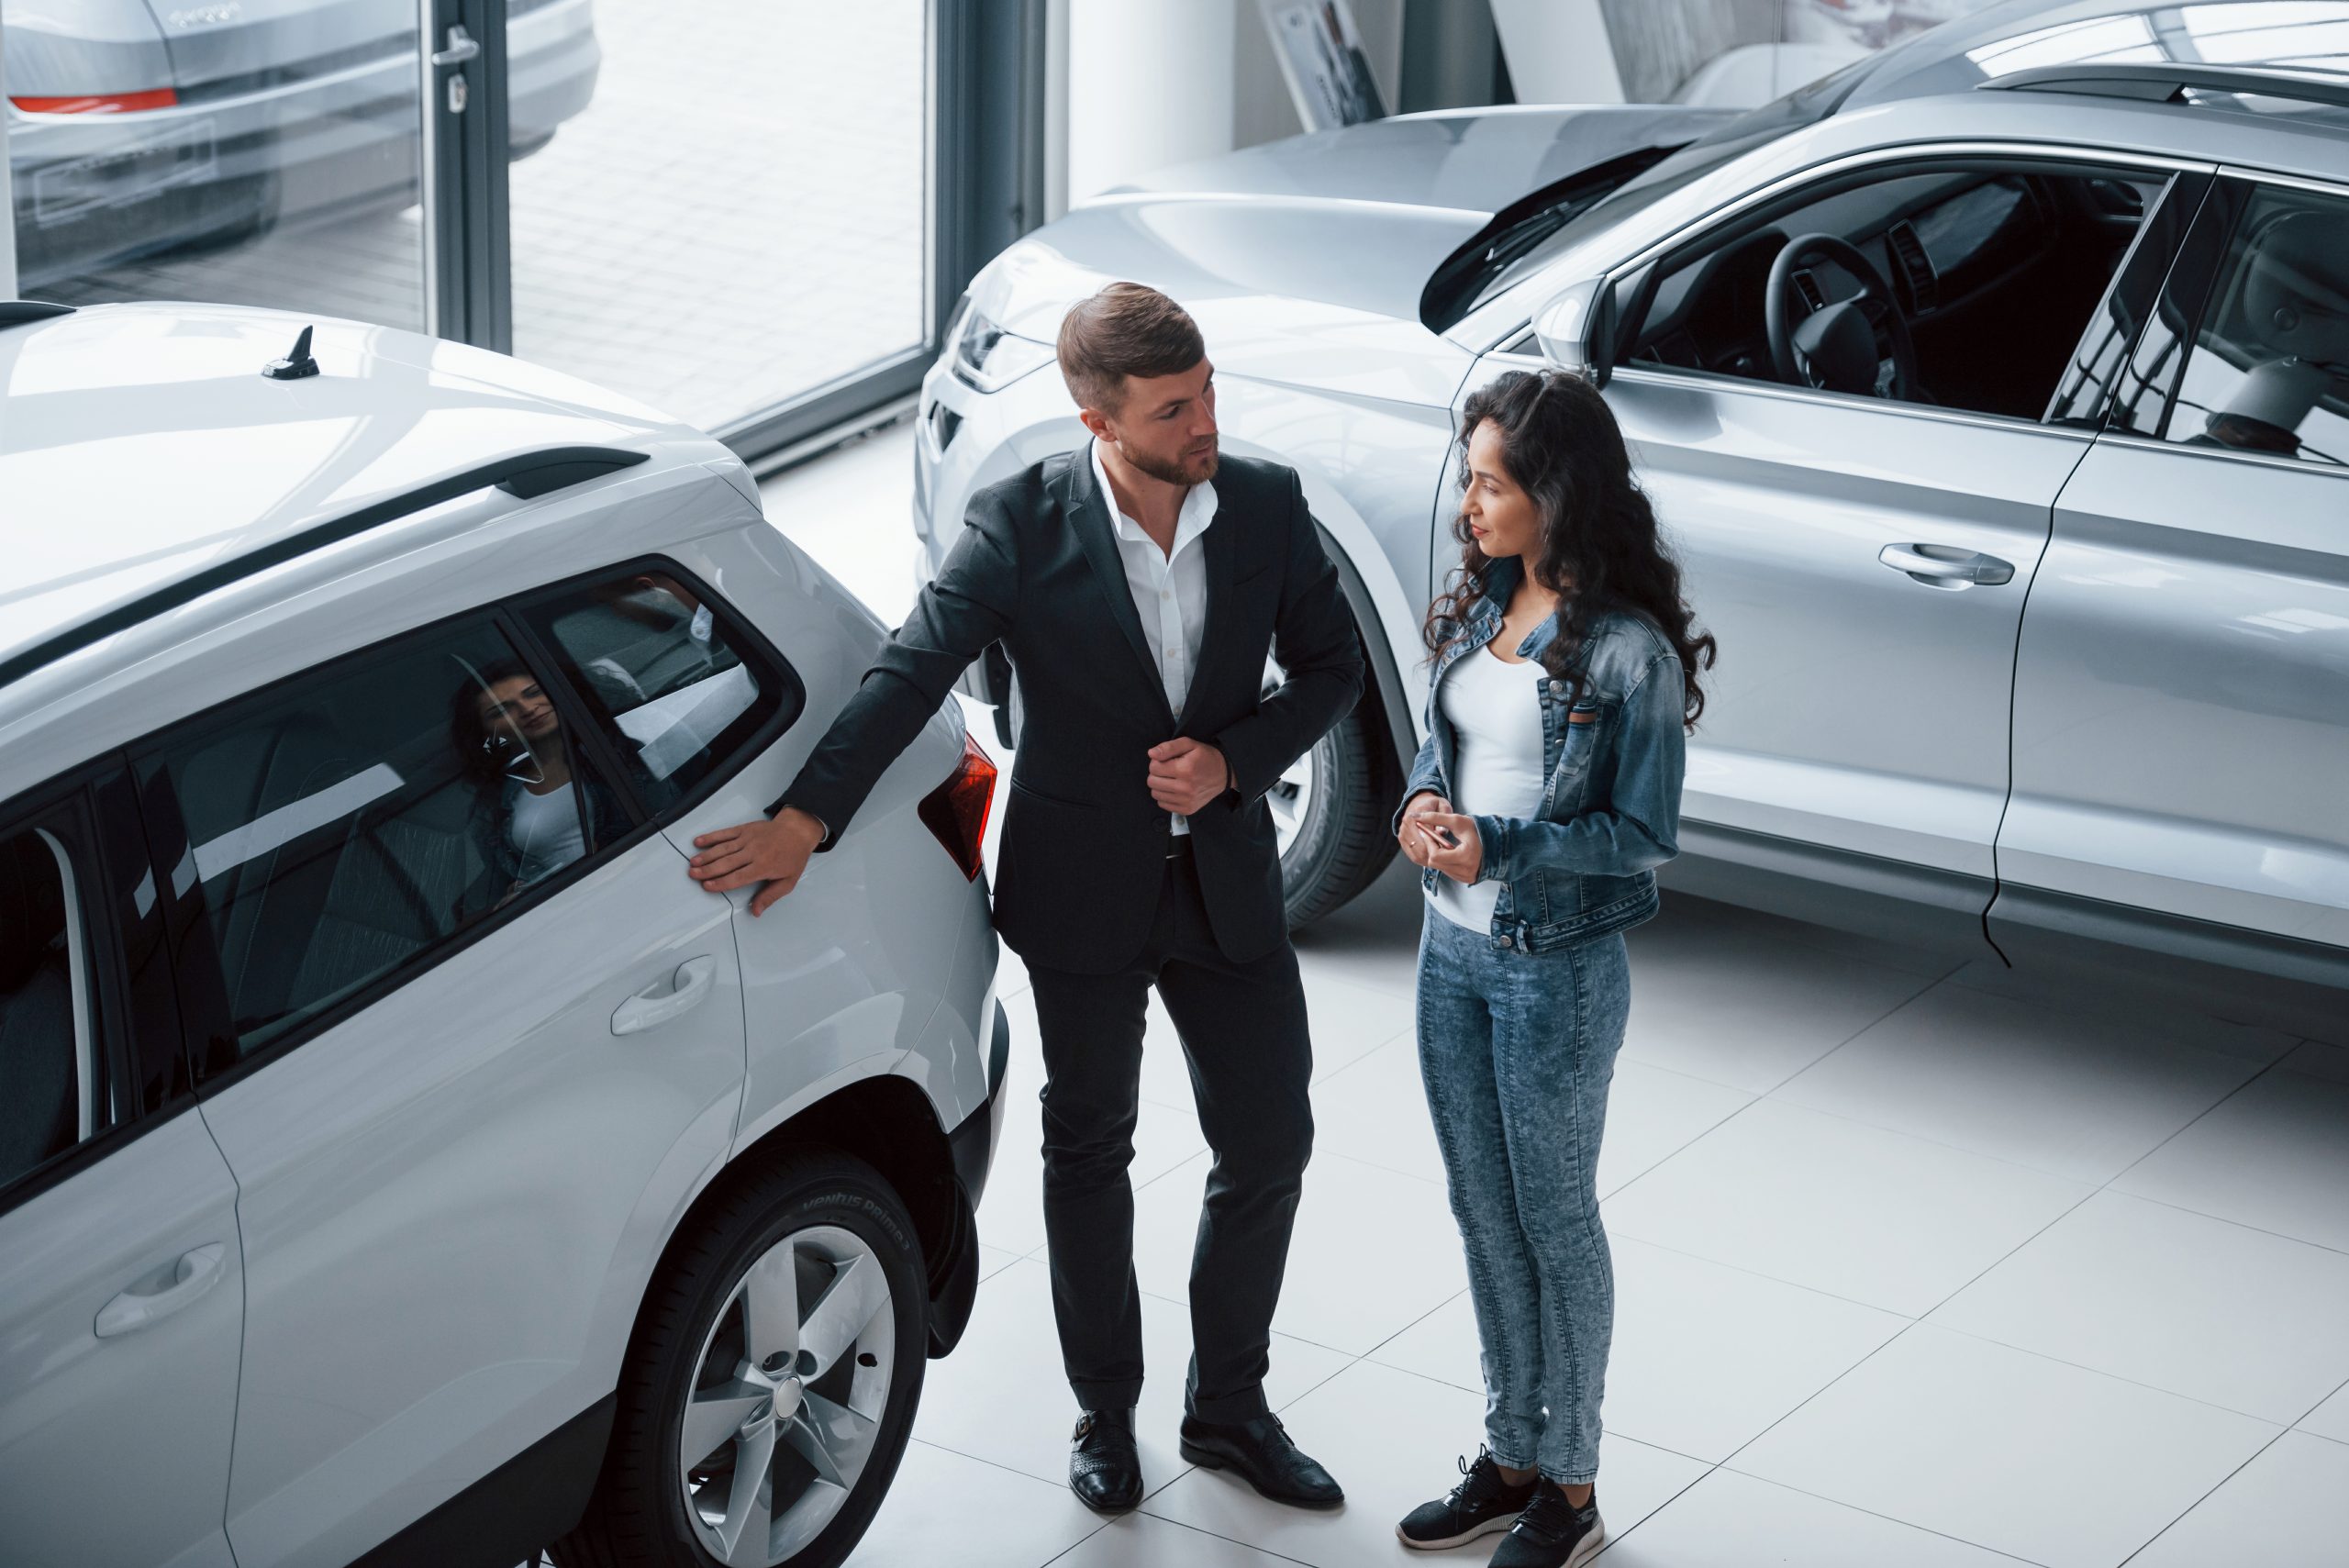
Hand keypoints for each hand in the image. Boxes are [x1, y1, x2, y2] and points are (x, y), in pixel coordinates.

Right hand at [689, 806, 824, 916]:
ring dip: (706, 856)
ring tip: (693, 863)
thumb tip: (756, 911)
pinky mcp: (745, 829)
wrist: (797, 831)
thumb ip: (770, 897)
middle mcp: (754, 852)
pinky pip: (725, 833)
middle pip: (726, 863)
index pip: (738, 877)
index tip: (707, 886)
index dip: (721, 883)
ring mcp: (748, 839)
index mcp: (764, 866)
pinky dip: (711, 837)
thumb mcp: (788, 882)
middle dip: (708, 870)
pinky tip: (699, 841)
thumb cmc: (792, 857)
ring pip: (723, 849)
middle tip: (693, 875)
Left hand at [1146, 738, 1230, 815]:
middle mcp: (1186, 788)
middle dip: (1157, 774)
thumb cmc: (1204, 757)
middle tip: (1169, 769)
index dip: (1157, 762)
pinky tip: (1175, 789)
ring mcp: (1187, 801)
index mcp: (1185, 769)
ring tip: (1172, 779)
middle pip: (1152, 782)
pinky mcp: (1187, 809)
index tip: (1167, 760)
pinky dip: (1166, 796)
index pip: (1153, 767)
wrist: (1224, 773)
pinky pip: (1163, 804)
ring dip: (1160, 785)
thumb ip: (1168, 747)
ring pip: (1155, 794)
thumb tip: (1151, 754)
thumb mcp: (1189, 744)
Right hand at [1396, 791, 1453, 867]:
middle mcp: (1405, 826)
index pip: (1422, 835)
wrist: (1420, 802)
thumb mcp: (1443, 805)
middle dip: (1432, 854)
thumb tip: (1441, 832)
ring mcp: (1402, 834)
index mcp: (1413, 816)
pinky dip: (1425, 860)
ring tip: (1442, 858)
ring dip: (1429, 859)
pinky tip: (1434, 858)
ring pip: (1416, 855)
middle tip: (1446, 856)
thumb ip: (1444, 816)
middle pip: (1418, 848)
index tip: (1446, 848)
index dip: (1434, 844)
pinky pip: (1413, 856)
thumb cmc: (1434, 805)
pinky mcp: (1404, 842)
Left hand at [1411, 812, 1481, 883]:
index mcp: (1466, 857)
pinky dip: (1444, 861)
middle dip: (1431, 848)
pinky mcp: (1466, 879)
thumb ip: (1436, 818)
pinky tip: (1449, 851)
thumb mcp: (1457, 821)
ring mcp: (1466, 877)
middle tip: (1432, 836)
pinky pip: (1446, 871)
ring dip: (1437, 855)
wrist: (1496, 842)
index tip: (1427, 831)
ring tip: (1442, 842)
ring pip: (1439, 868)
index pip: (1435, 855)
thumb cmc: (1477, 830)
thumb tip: (1416, 817)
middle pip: (1435, 863)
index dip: (1429, 842)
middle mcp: (1466, 871)